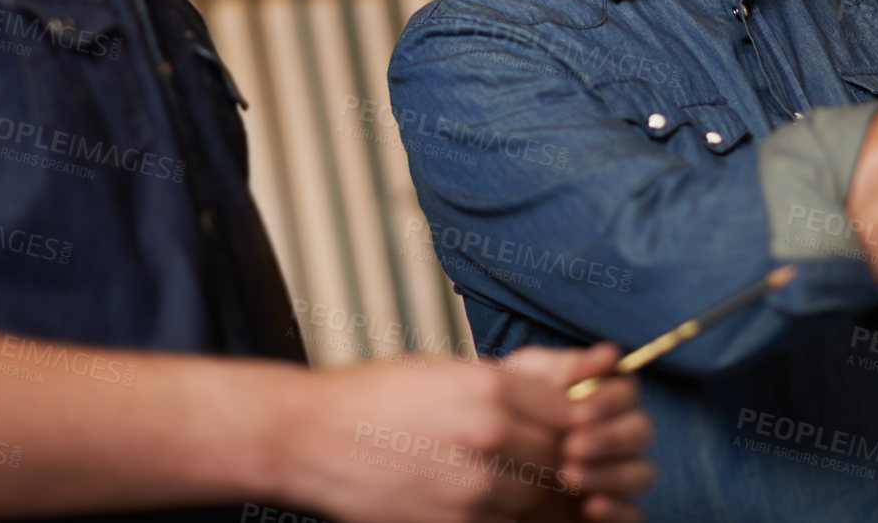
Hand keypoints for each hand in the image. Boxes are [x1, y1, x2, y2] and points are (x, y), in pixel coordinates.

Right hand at [288, 354, 571, 522]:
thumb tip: (548, 397)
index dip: (566, 420)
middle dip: (553, 455)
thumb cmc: (372, 397)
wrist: (311, 438)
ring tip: (498, 474)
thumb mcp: (442, 371)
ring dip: (529, 488)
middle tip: (534, 453)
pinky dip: (501, 513)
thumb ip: (500, 386)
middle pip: (560, 455)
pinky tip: (477, 496)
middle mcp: (491, 434)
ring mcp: (475, 485)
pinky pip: (504, 522)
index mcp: (490, 387)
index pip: (566, 410)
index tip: (556, 424)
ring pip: (536, 495)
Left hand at [506, 343, 653, 521]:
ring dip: (612, 473)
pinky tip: (591, 506)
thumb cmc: (503, 410)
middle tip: (571, 446)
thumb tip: (610, 353)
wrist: (479, 460)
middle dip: (611, 438)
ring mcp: (616, 473)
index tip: (580, 410)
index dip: (612, 399)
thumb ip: (564, 367)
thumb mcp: (524, 381)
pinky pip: (634, 514)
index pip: (628, 391)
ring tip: (568, 476)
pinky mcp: (611, 510)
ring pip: (642, 472)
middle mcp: (616, 435)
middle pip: (641, 430)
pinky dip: (618, 509)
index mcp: (601, 398)